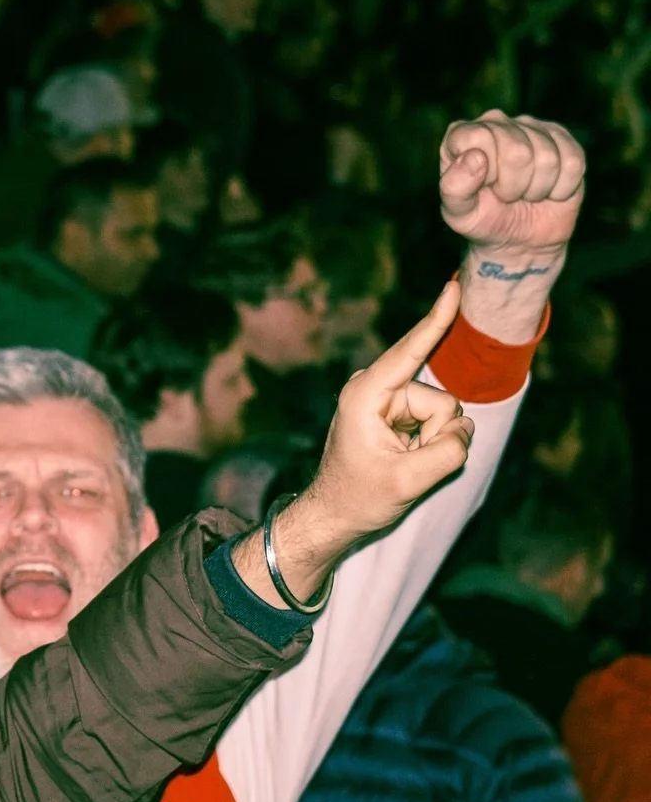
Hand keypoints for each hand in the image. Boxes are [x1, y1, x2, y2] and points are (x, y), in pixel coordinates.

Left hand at [235, 283, 473, 600]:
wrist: (336, 514)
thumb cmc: (360, 497)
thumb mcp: (408, 481)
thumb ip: (447, 451)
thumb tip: (464, 429)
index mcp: (366, 393)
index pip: (409, 351)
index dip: (435, 320)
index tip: (452, 287)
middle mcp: (376, 387)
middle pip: (441, 400)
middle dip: (438, 435)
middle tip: (407, 464)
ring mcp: (388, 398)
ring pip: (445, 413)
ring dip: (434, 443)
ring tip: (403, 463)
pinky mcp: (398, 410)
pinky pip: (437, 422)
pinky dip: (432, 444)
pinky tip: (406, 458)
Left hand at [440, 111, 584, 255]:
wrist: (519, 240)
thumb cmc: (483, 221)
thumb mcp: (459, 214)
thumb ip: (455, 187)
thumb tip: (474, 157)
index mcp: (463, 134)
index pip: (480, 138)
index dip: (487, 173)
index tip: (485, 188)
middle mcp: (497, 122)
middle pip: (518, 151)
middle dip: (514, 186)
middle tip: (506, 195)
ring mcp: (532, 128)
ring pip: (548, 158)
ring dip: (537, 189)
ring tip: (525, 193)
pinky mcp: (564, 141)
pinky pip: (573, 163)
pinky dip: (561, 188)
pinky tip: (548, 190)